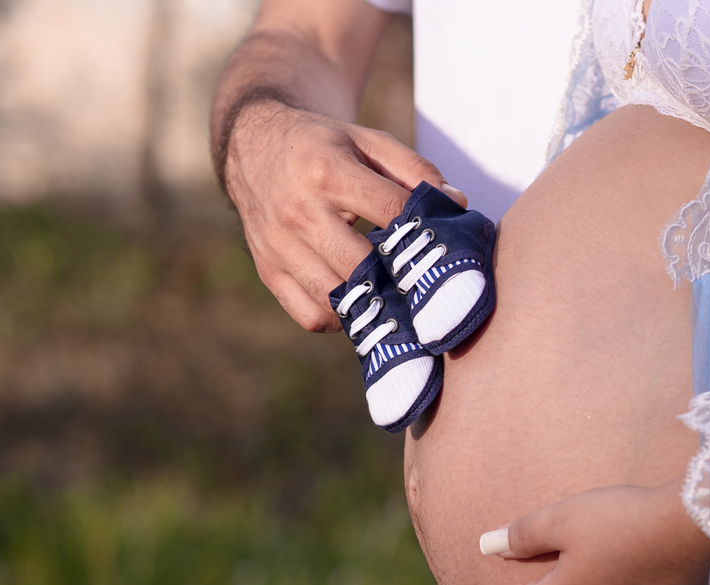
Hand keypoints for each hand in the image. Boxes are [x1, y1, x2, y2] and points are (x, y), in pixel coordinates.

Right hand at [222, 100, 466, 331]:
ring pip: (335, 297)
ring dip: (370, 302)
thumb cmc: (324, 146)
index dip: (422, 230)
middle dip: (397, 278)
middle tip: (422, 283)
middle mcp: (298, 211)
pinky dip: (338, 318)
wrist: (254, 147)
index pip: (390, 211)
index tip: (443, 246)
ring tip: (393, 296)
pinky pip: (309, 315)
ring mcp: (279, 246)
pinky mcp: (268, 271)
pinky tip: (356, 301)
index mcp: (326, 171)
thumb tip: (455, 203)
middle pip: (360, 264)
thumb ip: (415, 169)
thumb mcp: (367, 141)